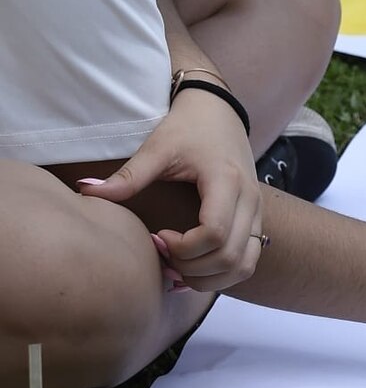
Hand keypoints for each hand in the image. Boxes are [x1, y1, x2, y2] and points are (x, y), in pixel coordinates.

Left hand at [77, 89, 263, 291]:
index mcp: (226, 180)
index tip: (156, 236)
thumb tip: (85, 192)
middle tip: (162, 255)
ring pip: (243, 265)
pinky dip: (222, 273)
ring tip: (178, 266)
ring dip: (210, 277)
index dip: (183, 248)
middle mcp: (249, 199)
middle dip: (192, 268)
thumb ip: (128, 176)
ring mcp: (257, 210)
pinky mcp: (255, 217)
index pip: (214, 234)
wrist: (217, 109)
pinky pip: (247, 259)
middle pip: (230, 257)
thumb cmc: (188, 127)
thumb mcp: (158, 147)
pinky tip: (194, 267)